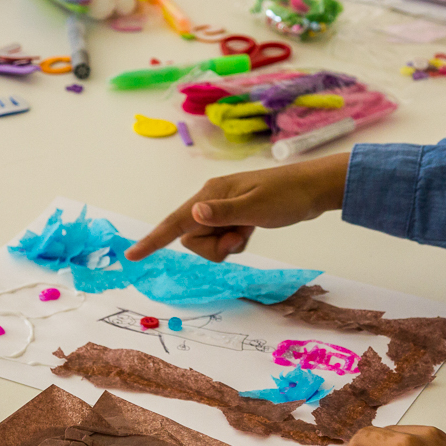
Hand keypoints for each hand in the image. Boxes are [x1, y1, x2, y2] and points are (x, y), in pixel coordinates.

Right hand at [124, 153, 349, 262]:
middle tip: (240, 236)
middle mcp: (211, 200)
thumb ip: (224, 213)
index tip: (132, 256)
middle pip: (191, 238)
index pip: (175, 221)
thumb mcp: (256, 207)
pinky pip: (222, 238)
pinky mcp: (234, 216)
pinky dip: (235, 242)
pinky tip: (251, 230)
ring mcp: (223, 209)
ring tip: (248, 231)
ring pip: (207, 241)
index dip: (154, 240)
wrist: (313, 190)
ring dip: (226, 245)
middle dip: (212, 246)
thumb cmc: (287, 196)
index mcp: (211, 195)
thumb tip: (193, 215)